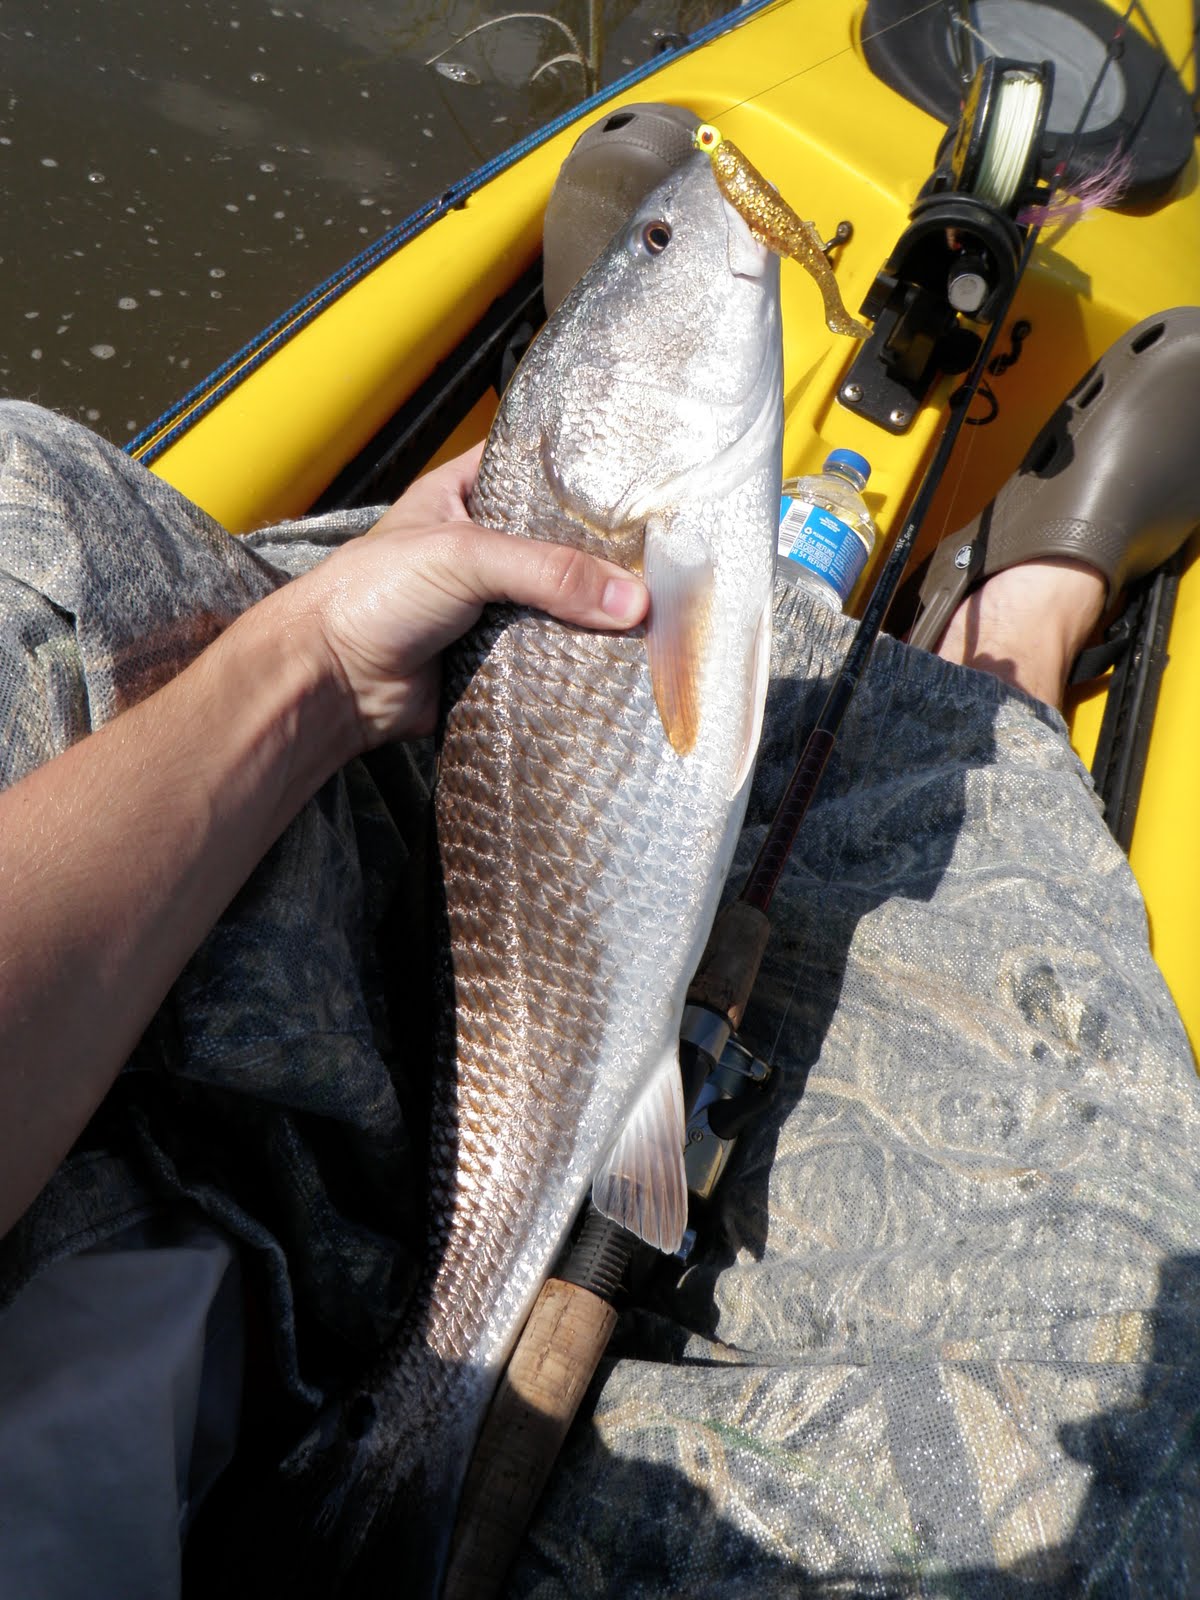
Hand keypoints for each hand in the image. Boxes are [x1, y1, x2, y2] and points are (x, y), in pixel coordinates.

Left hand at [291, 444, 648, 747]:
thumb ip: (548, 571)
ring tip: (656, 612)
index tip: (641, 481)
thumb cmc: (368, 596)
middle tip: (663, 559)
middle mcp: (481, 549)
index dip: (582, 472)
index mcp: (463, 497)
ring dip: (593, 616)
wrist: (330, 683)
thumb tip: (630, 601)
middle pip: (560, 546)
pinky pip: (548, 658)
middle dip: (603, 557)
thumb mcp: (462, 556)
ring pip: (559, 606)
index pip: (534, 468)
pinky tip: (618, 661)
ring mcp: (489, 606)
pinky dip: (575, 662)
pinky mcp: (494, 659)